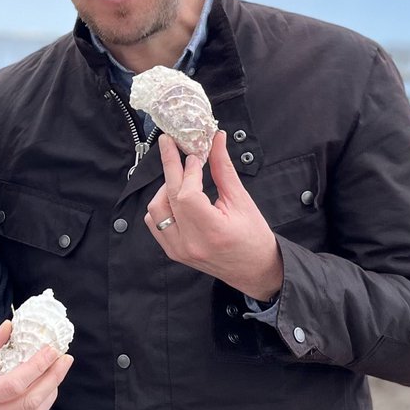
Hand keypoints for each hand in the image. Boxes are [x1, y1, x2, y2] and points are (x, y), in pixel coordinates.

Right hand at [0, 321, 72, 409]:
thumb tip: (7, 327)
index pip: (15, 384)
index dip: (37, 367)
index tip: (51, 350)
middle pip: (31, 400)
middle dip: (52, 377)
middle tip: (65, 359)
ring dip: (51, 391)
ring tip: (58, 372)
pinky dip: (42, 405)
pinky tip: (46, 389)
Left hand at [144, 131, 283, 299]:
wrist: (253, 269)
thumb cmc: (253, 237)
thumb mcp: (242, 201)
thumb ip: (223, 169)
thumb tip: (216, 140)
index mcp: (212, 231)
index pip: (187, 195)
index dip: (187, 171)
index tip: (194, 155)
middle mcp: (191, 243)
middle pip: (168, 198)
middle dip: (169, 166)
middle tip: (168, 144)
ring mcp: (178, 250)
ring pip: (156, 210)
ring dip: (164, 188)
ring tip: (180, 178)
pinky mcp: (173, 252)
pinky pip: (155, 223)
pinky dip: (161, 206)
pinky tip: (175, 197)